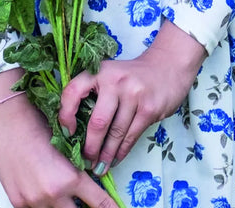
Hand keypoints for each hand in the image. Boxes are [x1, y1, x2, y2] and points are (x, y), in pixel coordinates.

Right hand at [0, 94, 117, 207]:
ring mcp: (34, 201)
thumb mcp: (67, 147)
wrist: (10, 121)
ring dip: (62, 204)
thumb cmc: (40, 126)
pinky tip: (41, 188)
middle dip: (83, 207)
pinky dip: (42, 202)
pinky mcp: (18, 203)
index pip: (99, 203)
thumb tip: (89, 181)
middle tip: (85, 200)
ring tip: (60, 189)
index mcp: (70, 178)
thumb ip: (77, 170)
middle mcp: (53, 194)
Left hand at [58, 20, 206, 172]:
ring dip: (106, 155)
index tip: (67, 133)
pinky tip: (115, 160)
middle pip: (98, 122)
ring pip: (115, 133)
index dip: (65, 115)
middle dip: (90, 147)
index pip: (73, 91)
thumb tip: (75, 130)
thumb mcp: (110, 75)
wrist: (168, 66)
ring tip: (99, 167)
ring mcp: (134, 94)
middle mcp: (116, 81)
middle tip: (85, 161)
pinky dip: (121, 152)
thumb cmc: (132, 76)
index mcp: (100, 71)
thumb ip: (94, 94)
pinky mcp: (149, 108)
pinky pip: (131, 136)